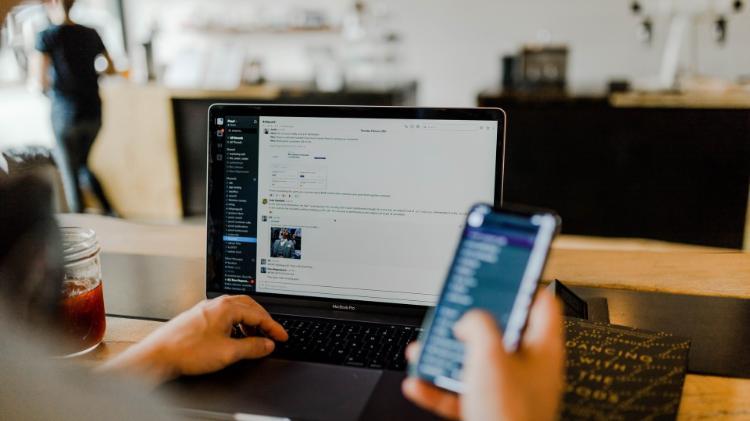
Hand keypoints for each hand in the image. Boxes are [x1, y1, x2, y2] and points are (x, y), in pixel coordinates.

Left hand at [99, 295, 287, 384]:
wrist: (158, 355)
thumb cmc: (187, 351)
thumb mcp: (228, 352)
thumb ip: (252, 347)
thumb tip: (268, 344)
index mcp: (226, 307)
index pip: (259, 314)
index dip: (273, 327)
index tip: (282, 336)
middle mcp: (216, 304)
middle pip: (249, 307)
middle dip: (263, 320)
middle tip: (273, 333)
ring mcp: (206, 309)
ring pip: (236, 310)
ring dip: (249, 322)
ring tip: (255, 338)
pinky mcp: (198, 317)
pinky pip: (224, 315)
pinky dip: (236, 324)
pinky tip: (234, 337)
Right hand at [402, 290, 564, 420]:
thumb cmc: (511, 415)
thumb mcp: (489, 355)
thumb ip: (478, 325)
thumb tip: (468, 319)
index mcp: (542, 348)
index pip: (540, 302)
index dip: (521, 283)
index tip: (503, 271)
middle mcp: (529, 368)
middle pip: (499, 332)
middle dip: (468, 323)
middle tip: (453, 312)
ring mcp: (509, 391)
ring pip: (474, 363)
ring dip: (445, 356)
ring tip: (425, 349)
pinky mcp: (489, 410)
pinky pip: (460, 393)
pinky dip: (437, 387)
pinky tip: (419, 382)